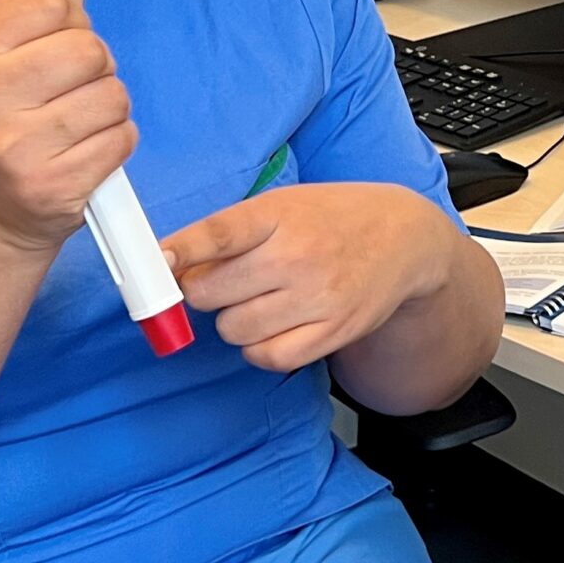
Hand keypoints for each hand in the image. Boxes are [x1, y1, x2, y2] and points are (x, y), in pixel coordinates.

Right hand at [0, 0, 134, 252]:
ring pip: (113, 94)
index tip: (46, 52)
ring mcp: (15, 145)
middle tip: (67, 91)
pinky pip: (123, 138)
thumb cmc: (6, 114)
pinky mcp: (53, 184)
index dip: (66, 23)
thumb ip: (7, 1)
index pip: (53, 2)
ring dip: (108, 106)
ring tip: (76, 123)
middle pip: (90, 49)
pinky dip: (116, 142)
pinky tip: (85, 150)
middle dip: (94, 67)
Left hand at [161, 183, 456, 372]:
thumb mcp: (284, 205)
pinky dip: (260, 349)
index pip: (217, 234)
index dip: (180, 252)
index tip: (157, 262)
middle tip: (229, 283)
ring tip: (260, 302)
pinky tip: (274, 327)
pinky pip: (268, 357)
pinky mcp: (332, 332)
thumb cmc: (334, 219)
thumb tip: (174, 267)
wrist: (406, 240)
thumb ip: (232, 231)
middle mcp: (296, 256)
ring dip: (234, 321)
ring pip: (233, 330)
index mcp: (279, 214)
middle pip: (209, 293)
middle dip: (207, 292)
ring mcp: (316, 298)